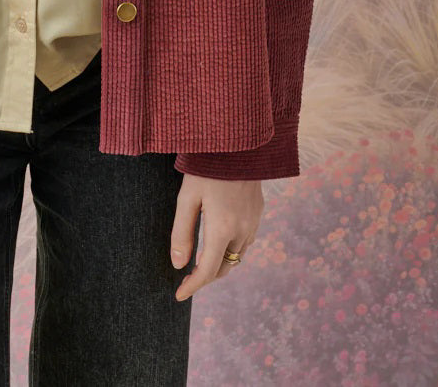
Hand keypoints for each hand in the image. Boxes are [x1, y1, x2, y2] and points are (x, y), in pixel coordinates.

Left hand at [170, 173, 262, 301]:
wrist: (238, 142)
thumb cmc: (206, 167)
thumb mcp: (187, 197)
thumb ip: (182, 232)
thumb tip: (178, 265)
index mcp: (222, 229)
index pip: (207, 270)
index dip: (192, 286)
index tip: (178, 295)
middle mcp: (242, 230)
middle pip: (224, 267)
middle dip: (206, 276)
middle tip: (187, 277)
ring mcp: (253, 222)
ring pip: (237, 255)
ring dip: (220, 262)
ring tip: (201, 259)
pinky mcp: (259, 211)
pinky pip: (246, 240)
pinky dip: (231, 247)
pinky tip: (219, 238)